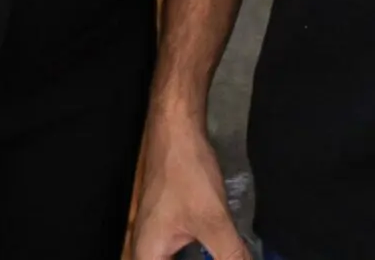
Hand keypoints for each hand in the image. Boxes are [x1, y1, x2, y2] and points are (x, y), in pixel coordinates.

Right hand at [130, 111, 246, 259]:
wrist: (174, 128)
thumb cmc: (185, 173)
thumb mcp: (214, 221)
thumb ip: (231, 256)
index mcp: (147, 256)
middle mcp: (143, 250)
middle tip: (218, 256)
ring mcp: (151, 236)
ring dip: (197, 259)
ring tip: (217, 253)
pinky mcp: (162, 224)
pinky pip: (172, 253)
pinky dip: (194, 257)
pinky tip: (213, 253)